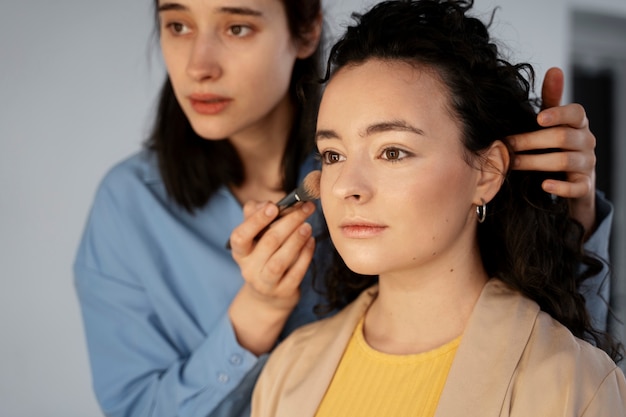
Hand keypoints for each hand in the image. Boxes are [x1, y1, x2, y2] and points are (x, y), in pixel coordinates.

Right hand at [228, 200, 315, 354]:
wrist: (268, 296)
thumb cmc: (264, 256)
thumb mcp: (255, 237)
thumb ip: (256, 216)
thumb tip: (266, 203)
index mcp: (240, 252)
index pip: (240, 236)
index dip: (256, 221)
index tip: (274, 206)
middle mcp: (249, 269)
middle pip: (268, 243)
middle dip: (289, 222)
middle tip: (305, 208)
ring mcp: (266, 283)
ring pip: (280, 261)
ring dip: (296, 240)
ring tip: (308, 226)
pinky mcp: (283, 292)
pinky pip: (296, 273)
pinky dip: (305, 255)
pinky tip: (312, 241)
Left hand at [508, 67, 595, 236]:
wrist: (572, 178)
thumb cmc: (557, 144)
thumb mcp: (553, 121)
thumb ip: (551, 99)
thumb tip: (554, 69)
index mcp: (579, 123)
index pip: (576, 112)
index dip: (559, 114)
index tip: (538, 118)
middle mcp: (587, 141)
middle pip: (562, 137)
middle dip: (531, 141)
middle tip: (507, 144)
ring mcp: (587, 164)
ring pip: (564, 160)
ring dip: (535, 162)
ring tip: (512, 163)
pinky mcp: (584, 185)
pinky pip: (575, 187)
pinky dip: (559, 187)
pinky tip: (543, 185)